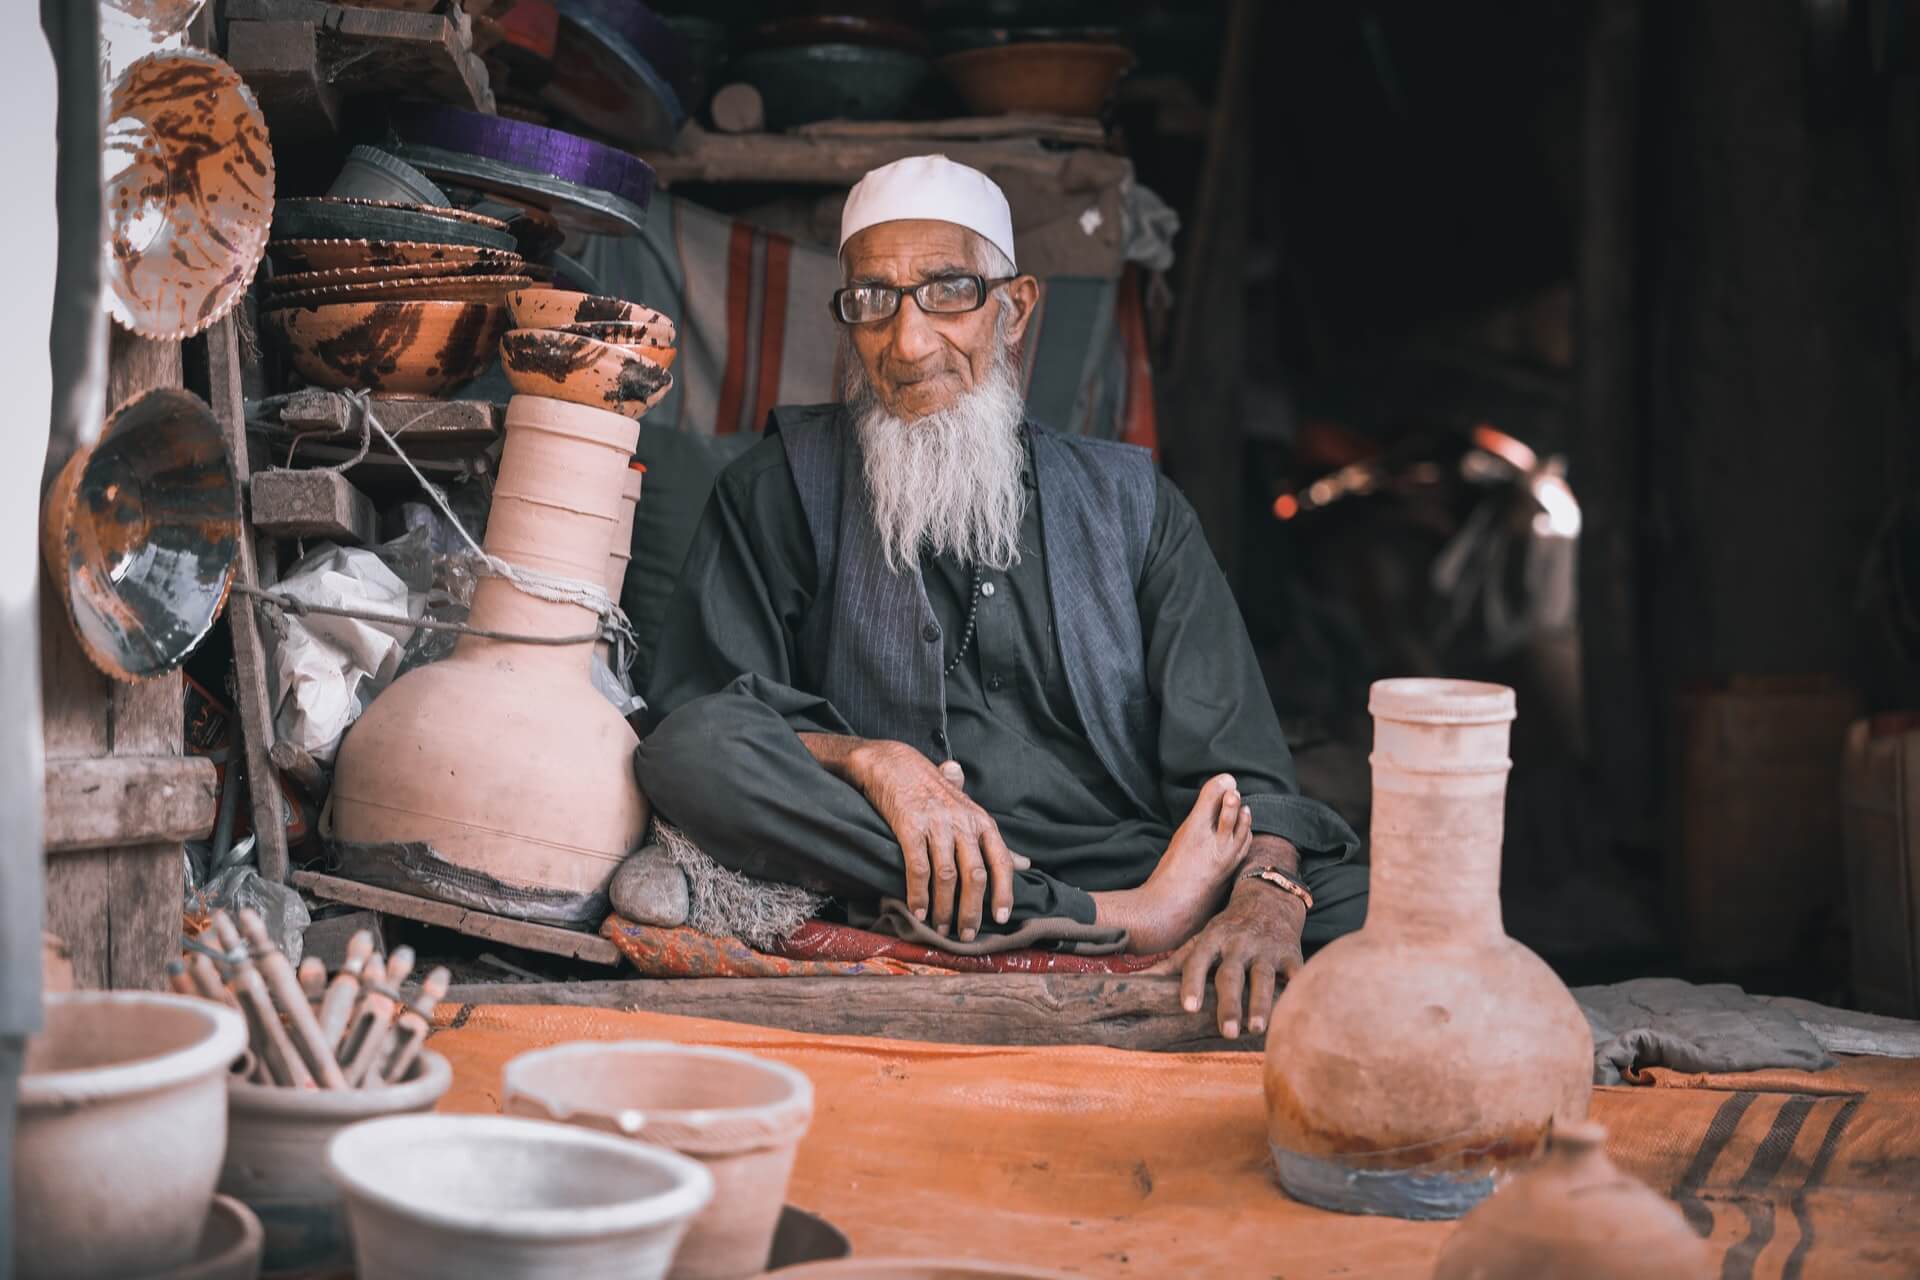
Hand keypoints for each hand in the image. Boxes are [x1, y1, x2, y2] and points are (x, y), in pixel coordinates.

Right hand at [849, 741, 1029, 938]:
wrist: (895, 764)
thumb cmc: (934, 792)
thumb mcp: (970, 812)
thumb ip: (994, 842)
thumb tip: (1024, 864)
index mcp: (982, 821)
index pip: (1001, 861)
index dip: (1003, 893)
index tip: (1000, 918)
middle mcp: (963, 823)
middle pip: (975, 875)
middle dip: (972, 911)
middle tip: (966, 934)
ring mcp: (936, 824)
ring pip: (947, 876)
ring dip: (945, 908)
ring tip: (941, 928)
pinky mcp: (909, 827)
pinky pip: (918, 868)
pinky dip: (918, 894)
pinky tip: (917, 910)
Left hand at [1161, 876, 1306, 1038]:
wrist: (1269, 899)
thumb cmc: (1228, 929)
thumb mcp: (1201, 939)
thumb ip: (1173, 963)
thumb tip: (1134, 981)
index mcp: (1212, 940)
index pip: (1198, 962)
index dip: (1193, 983)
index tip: (1189, 1008)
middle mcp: (1238, 944)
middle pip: (1231, 975)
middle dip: (1229, 1003)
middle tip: (1225, 1032)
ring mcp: (1266, 949)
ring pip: (1263, 978)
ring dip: (1261, 1004)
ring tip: (1256, 1029)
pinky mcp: (1291, 954)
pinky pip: (1296, 974)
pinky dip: (1298, 989)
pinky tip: (1297, 1008)